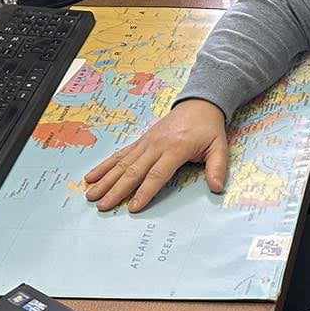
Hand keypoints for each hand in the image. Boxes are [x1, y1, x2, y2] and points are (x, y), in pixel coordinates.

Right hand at [84, 98, 228, 212]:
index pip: (157, 174)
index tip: (132, 207)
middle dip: (116, 189)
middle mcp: (156, 145)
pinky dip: (106, 165)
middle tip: (102, 205)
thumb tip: (217, 188)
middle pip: (133, 171)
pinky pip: (121, 154)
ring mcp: (146, 142)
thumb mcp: (219, 146)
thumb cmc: (209, 128)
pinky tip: (92, 176)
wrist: (199, 103)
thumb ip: (217, 168)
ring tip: (90, 193)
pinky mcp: (141, 140)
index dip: (145, 191)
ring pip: (122, 163)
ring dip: (105, 179)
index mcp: (175, 148)